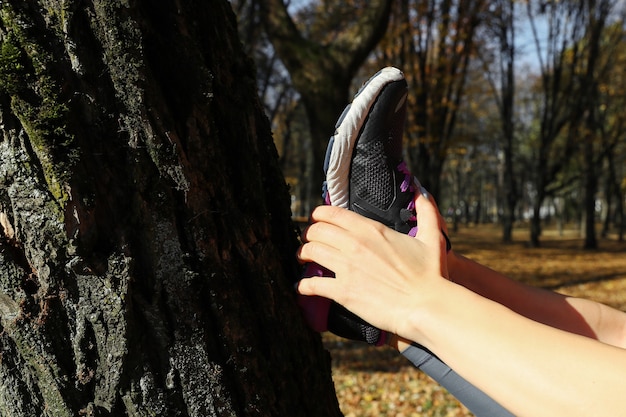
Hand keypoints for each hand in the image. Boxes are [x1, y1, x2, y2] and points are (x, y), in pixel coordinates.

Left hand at [296, 193, 448, 338]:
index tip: (316, 220)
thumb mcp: (432, 237)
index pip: (331, 213)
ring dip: (303, 255)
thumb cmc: (431, 274)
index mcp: (371, 229)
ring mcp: (347, 267)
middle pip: (316, 231)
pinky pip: (313, 284)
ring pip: (310, 252)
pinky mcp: (343, 291)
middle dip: (309, 234)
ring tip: (302, 259)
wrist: (427, 306)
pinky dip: (304, 285)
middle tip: (308, 241)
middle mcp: (354, 244)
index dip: (318, 215)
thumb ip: (426, 211)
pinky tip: (303, 287)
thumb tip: (420, 190)